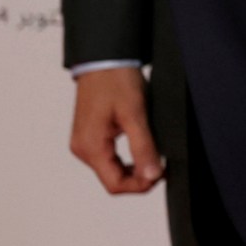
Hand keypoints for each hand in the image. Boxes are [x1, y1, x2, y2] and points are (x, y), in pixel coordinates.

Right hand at [69, 66, 162, 193]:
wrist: (103, 59)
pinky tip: (141, 147)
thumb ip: (143, 147)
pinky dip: (126, 158)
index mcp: (90, 147)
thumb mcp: (135, 114)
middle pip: (112, 179)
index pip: (114, 185)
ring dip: (133, 168)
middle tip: (163, 164)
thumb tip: (152, 175)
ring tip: (154, 154)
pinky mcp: (89, 135)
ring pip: (111, 169)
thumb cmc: (115, 81)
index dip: (140, 186)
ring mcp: (84, 143)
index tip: (161, 174)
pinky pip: (108, 157)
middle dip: (138, 177)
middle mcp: (83, 149)